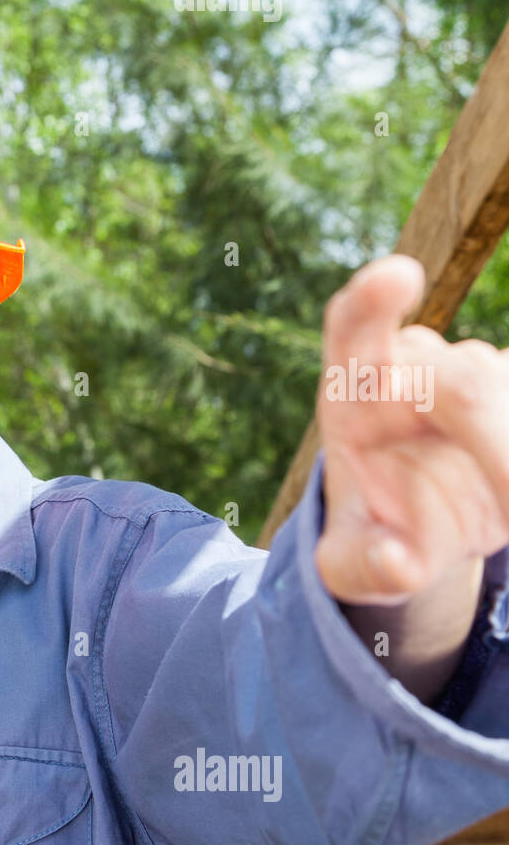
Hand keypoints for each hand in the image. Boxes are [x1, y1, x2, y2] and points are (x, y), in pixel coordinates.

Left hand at [315, 254, 508, 604]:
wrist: (418, 527)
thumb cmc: (374, 536)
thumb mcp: (352, 565)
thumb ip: (361, 569)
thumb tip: (397, 560)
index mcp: (352, 392)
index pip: (352, 326)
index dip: (371, 300)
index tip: (398, 275)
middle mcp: (410, 367)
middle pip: (463, 372)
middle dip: (486, 426)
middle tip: (505, 504)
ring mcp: (472, 372)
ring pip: (501, 384)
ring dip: (503, 448)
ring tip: (491, 509)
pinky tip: (502, 488)